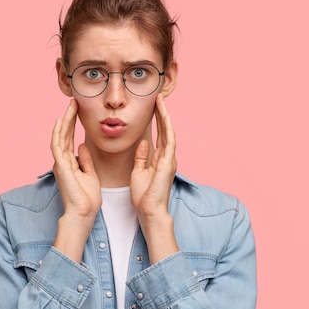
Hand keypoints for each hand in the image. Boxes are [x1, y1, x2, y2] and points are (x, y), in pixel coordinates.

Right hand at [51, 100, 101, 261]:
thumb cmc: (87, 198)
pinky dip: (59, 132)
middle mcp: (62, 161)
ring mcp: (60, 163)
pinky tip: (61, 121)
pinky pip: (57, 146)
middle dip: (69, 117)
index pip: (69, 138)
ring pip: (60, 136)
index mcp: (69, 162)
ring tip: (71, 106)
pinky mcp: (61, 166)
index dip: (73, 123)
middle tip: (74, 102)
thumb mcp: (90, 174)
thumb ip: (85, 160)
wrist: (84, 213)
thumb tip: (82, 145)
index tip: (78, 110)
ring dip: (65, 120)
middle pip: (64, 134)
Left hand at [130, 94, 178, 262]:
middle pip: (165, 130)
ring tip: (160, 101)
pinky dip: (167, 127)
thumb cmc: (143, 196)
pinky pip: (169, 140)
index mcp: (159, 159)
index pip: (159, 134)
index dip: (156, 120)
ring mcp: (169, 159)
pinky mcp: (168, 163)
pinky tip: (164, 115)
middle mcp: (167, 157)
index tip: (152, 106)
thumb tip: (143, 143)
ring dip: (165, 116)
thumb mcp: (139, 172)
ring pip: (168, 131)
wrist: (149, 211)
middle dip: (162, 113)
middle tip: (158, 97)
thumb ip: (142, 157)